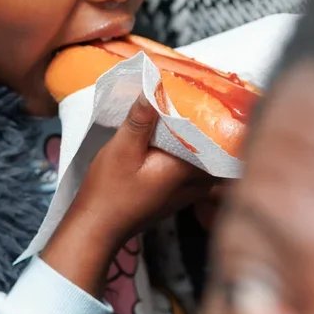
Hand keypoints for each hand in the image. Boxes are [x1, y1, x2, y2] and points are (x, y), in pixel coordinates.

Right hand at [70, 94, 216, 245]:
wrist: (98, 228)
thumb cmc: (109, 192)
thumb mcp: (121, 149)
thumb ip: (141, 119)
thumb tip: (155, 86)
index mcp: (189, 170)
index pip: (214, 135)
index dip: (210, 111)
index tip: (204, 91)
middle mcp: (197, 182)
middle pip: (213, 145)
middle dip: (206, 121)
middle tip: (195, 95)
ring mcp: (191, 191)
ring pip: (204, 156)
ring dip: (196, 136)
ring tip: (183, 110)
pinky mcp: (180, 194)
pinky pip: (194, 166)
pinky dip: (188, 149)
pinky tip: (172, 135)